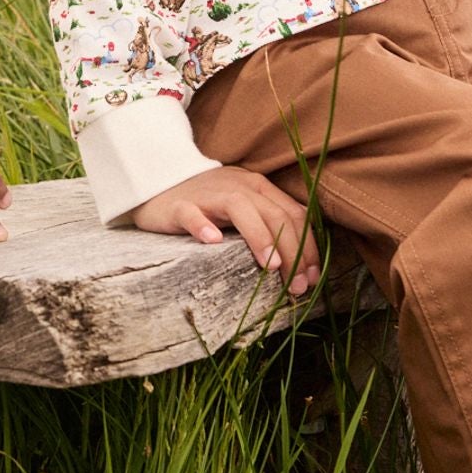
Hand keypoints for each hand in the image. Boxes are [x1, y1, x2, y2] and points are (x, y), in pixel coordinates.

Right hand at [132, 166, 320, 293]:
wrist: (157, 186)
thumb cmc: (207, 205)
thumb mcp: (245, 207)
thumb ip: (271, 221)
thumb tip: (305, 256)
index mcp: (258, 188)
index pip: (294, 214)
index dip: (309, 247)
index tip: (313, 278)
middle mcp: (238, 187)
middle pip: (274, 214)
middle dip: (292, 251)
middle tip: (297, 286)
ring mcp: (208, 195)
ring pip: (240, 209)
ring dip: (260, 237)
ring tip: (271, 267)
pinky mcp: (179, 205)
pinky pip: (191, 213)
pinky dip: (202, 225)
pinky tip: (212, 241)